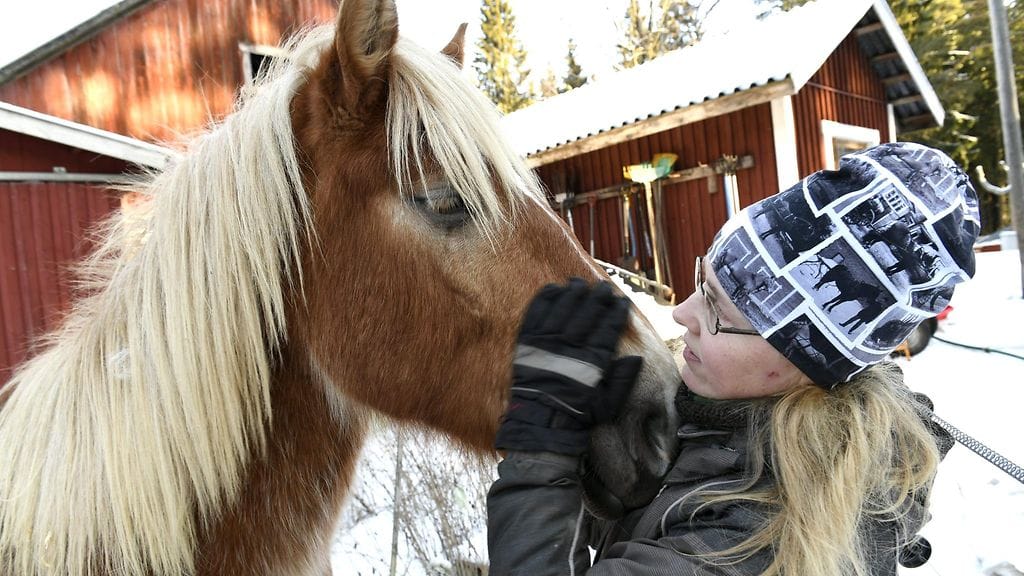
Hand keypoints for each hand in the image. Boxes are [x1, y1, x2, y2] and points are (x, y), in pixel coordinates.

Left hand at [494, 279, 642, 455]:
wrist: (541, 424)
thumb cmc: (578, 415)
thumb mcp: (609, 404)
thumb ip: (623, 380)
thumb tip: (636, 359)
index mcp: (592, 362)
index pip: (608, 328)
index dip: (616, 312)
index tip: (622, 301)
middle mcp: (570, 349)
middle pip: (587, 313)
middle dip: (598, 297)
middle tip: (604, 287)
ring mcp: (547, 343)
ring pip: (562, 308)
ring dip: (572, 293)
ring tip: (579, 283)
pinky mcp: (528, 343)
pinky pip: (536, 314)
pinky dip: (545, 300)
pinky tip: (553, 289)